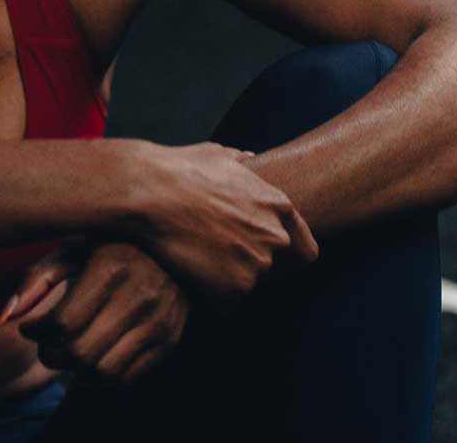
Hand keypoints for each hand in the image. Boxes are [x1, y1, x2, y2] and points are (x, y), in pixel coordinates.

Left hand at [0, 241, 188, 384]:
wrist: (171, 244)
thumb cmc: (110, 245)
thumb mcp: (73, 248)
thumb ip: (37, 279)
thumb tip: (5, 318)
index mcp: (111, 266)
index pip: (62, 323)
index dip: (36, 333)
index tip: (30, 328)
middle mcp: (139, 294)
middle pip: (80, 354)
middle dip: (52, 355)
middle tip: (46, 344)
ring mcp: (159, 319)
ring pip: (104, 373)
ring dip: (77, 372)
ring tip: (70, 351)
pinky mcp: (170, 338)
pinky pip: (128, 378)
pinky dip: (104, 376)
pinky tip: (96, 354)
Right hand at [142, 142, 318, 303]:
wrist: (150, 192)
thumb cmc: (180, 170)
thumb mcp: (218, 155)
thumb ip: (241, 163)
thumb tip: (249, 159)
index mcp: (278, 205)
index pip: (305, 249)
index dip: (286, 256)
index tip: (267, 257)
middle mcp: (275, 236)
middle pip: (276, 268)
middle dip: (250, 264)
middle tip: (216, 253)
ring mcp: (256, 264)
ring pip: (247, 284)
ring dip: (225, 278)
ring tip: (194, 258)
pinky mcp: (233, 288)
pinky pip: (224, 302)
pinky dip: (208, 295)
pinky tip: (186, 271)